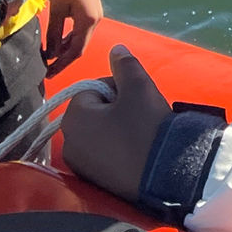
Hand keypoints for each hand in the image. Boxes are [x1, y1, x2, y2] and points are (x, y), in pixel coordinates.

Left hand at [41, 0, 103, 76]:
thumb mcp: (57, 9)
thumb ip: (54, 33)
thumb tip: (51, 54)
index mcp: (89, 20)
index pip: (76, 51)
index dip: (62, 64)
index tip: (48, 74)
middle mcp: (96, 18)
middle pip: (81, 46)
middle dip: (64, 58)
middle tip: (48, 68)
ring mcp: (96, 12)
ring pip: (82, 37)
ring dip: (68, 48)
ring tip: (52, 56)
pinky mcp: (92, 7)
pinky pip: (83, 28)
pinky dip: (72, 37)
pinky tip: (60, 40)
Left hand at [61, 45, 170, 202]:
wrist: (163, 174)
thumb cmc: (145, 126)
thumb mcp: (139, 86)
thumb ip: (124, 64)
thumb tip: (115, 48)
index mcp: (73, 118)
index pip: (93, 89)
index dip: (117, 88)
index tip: (136, 97)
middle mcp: (68, 144)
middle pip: (93, 112)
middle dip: (114, 108)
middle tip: (139, 114)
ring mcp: (79, 167)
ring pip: (97, 134)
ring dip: (115, 128)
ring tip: (139, 132)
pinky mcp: (93, 183)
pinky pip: (101, 155)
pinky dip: (115, 149)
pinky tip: (135, 151)